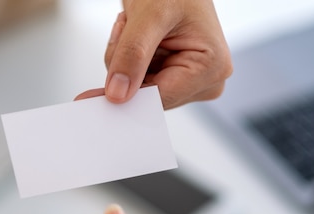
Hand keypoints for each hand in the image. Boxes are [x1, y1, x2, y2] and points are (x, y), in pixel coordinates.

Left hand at [77, 0, 232, 108]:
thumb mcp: (150, 15)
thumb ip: (132, 54)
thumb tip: (118, 92)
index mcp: (211, 67)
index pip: (160, 99)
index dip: (127, 92)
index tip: (102, 88)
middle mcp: (205, 79)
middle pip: (147, 96)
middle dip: (127, 68)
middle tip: (128, 32)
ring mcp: (189, 80)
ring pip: (138, 90)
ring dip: (125, 61)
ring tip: (135, 29)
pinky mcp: (173, 77)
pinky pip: (137, 81)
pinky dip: (127, 61)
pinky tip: (136, 37)